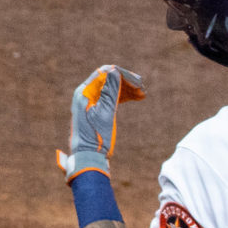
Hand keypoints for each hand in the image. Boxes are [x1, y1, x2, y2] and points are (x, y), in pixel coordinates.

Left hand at [56, 65, 145, 181]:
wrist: (89, 157)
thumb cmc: (96, 136)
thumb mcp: (106, 112)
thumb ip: (110, 91)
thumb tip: (114, 70)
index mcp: (84, 92)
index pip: (104, 73)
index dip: (122, 74)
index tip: (139, 81)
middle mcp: (85, 94)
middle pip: (108, 79)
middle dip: (126, 82)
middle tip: (143, 89)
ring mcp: (90, 102)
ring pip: (111, 88)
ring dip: (127, 89)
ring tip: (142, 95)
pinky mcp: (96, 110)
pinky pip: (110, 97)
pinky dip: (122, 97)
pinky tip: (136, 98)